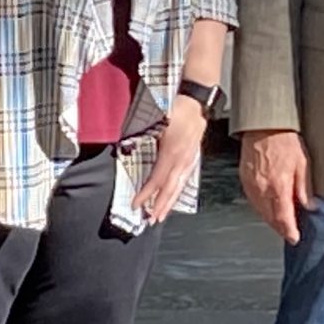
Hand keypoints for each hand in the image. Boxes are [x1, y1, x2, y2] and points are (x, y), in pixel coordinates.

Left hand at [135, 96, 207, 223]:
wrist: (195, 103)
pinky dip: (177, 192)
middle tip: (152, 220)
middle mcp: (182, 160)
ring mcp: (189, 160)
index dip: (146, 194)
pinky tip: (173, 197)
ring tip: (162, 215)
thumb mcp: (157, 121)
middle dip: (160, 206)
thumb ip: (143, 136)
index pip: (156, 180)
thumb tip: (127, 147)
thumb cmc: (176, 109)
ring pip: (179, 187)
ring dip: (169, 203)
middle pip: (170, 189)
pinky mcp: (192, 159)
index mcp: (172, 153)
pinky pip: (184, 180)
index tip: (136, 205)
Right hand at [237, 128, 314, 244]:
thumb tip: (309, 205)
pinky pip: (253, 201)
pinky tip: (268, 207)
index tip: (294, 238)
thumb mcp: (303, 164)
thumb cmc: (284, 141)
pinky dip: (261, 208)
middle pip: (270, 218)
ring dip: (270, 219)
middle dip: (280, 228)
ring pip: (260, 211)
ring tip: (280, 222)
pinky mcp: (244, 180)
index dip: (289, 231)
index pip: (283, 218)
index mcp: (279, 188)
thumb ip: (304, 188)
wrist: (263, 125)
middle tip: (289, 232)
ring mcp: (251, 186)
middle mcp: (262, 190)